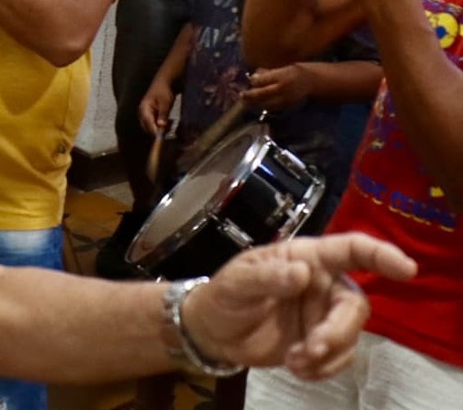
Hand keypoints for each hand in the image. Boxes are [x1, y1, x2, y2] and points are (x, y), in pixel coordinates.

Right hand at [139, 79, 175, 134]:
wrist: (163, 83)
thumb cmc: (164, 91)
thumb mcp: (165, 102)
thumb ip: (163, 114)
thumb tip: (161, 126)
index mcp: (144, 109)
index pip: (148, 124)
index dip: (155, 132)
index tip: (163, 137)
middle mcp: (142, 113)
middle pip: (148, 128)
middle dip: (159, 130)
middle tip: (171, 126)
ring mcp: (146, 115)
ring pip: (152, 127)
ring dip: (161, 128)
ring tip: (172, 122)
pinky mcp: (150, 115)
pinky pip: (154, 124)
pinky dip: (162, 125)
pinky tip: (169, 121)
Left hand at [186, 232, 414, 378]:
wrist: (214, 332)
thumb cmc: (224, 295)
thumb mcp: (236, 282)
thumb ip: (266, 277)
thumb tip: (302, 272)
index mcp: (306, 257)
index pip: (350, 249)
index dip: (380, 255)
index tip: (406, 268)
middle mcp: (322, 283)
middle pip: (354, 304)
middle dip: (339, 330)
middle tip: (312, 348)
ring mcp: (324, 315)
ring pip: (350, 335)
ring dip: (328, 354)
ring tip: (295, 361)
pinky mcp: (322, 343)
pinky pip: (340, 358)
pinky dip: (323, 368)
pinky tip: (296, 368)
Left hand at [242, 65, 310, 111]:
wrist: (311, 82)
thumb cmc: (294, 72)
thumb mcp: (281, 68)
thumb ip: (267, 73)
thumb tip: (253, 77)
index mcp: (281, 76)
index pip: (263, 81)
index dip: (253, 81)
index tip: (248, 80)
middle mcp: (283, 88)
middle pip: (263, 94)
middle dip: (250, 95)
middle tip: (241, 95)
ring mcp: (286, 99)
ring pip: (266, 104)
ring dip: (255, 104)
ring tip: (246, 102)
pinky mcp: (287, 106)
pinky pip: (273, 108)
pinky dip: (263, 107)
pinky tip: (257, 106)